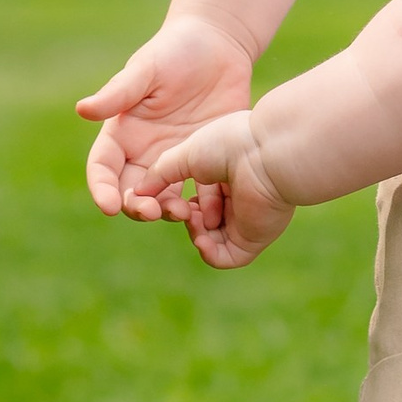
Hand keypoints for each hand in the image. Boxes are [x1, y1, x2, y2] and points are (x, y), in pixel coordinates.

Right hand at [77, 12, 254, 219]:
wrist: (218, 45)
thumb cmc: (175, 50)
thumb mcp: (146, 69)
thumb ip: (117, 93)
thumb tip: (82, 109)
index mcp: (122, 133)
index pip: (103, 168)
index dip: (102, 189)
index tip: (109, 205)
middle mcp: (144, 152)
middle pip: (131, 191)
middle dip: (137, 207)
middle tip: (152, 212)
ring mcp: (175, 159)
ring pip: (165, 197)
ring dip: (168, 211)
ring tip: (182, 214)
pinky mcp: (205, 161)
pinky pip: (200, 191)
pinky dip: (201, 206)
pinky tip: (209, 211)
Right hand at [145, 109, 297, 269]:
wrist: (265, 155)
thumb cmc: (229, 144)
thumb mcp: (185, 154)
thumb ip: (160, 173)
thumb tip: (137, 192)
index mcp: (226, 174)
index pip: (195, 197)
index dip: (176, 199)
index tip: (165, 196)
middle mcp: (238, 197)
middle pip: (201, 219)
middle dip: (185, 216)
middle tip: (182, 209)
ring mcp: (247, 219)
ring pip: (211, 239)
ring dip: (195, 232)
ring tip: (195, 218)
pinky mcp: (255, 238)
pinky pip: (227, 257)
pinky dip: (209, 252)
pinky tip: (202, 238)